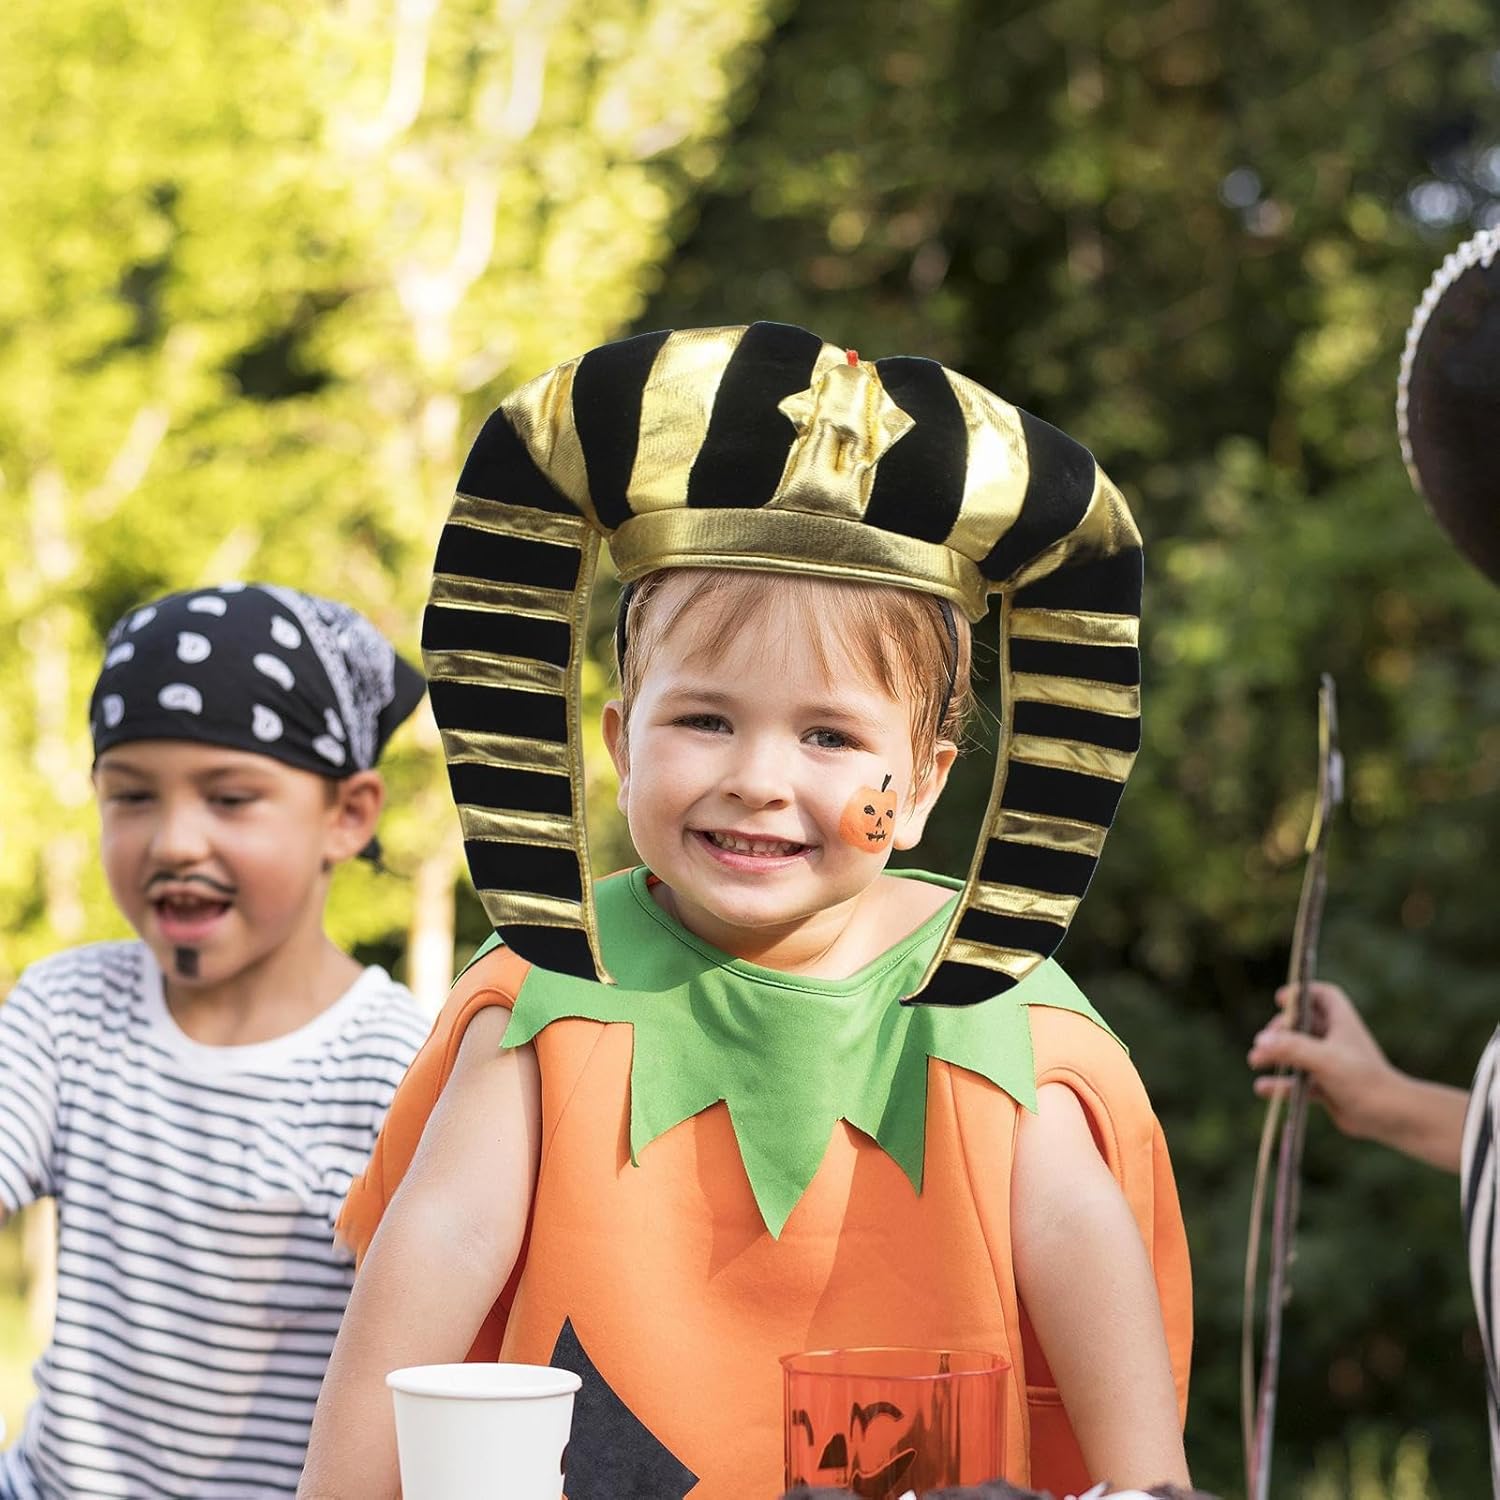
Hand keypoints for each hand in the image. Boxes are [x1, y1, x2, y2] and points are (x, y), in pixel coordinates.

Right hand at [1247, 982, 1397, 1141]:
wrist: (1390, 1117)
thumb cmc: (1363, 1079)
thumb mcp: (1324, 1058)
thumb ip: (1291, 1047)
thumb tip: (1260, 1041)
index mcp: (1341, 1022)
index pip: (1322, 995)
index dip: (1301, 993)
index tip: (1281, 999)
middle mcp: (1335, 1040)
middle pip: (1301, 1024)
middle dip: (1279, 1030)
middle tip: (1264, 1040)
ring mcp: (1330, 1064)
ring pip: (1296, 1053)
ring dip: (1275, 1055)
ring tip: (1254, 1060)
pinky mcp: (1326, 1087)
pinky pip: (1297, 1082)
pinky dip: (1280, 1084)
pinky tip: (1261, 1088)